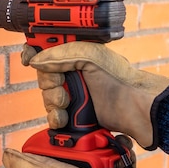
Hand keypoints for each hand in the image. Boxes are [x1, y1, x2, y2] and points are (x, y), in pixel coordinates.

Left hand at [2, 135, 136, 167]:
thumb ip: (22, 165)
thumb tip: (5, 153)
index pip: (65, 146)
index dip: (68, 135)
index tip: (72, 124)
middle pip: (89, 144)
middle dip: (93, 135)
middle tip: (95, 132)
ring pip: (107, 148)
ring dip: (111, 141)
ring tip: (112, 139)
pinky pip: (124, 158)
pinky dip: (126, 151)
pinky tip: (123, 146)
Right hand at [22, 42, 168, 149]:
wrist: (139, 110)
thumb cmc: (123, 79)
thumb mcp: (91, 57)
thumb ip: (61, 55)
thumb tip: (36, 59)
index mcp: (76, 53)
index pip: (46, 48)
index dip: (34, 52)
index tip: (29, 59)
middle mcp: (73, 72)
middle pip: (43, 75)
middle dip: (49, 83)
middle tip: (62, 87)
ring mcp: (74, 94)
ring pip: (47, 97)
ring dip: (52, 103)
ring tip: (66, 106)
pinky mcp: (75, 115)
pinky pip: (54, 116)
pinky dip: (55, 118)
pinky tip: (63, 119)